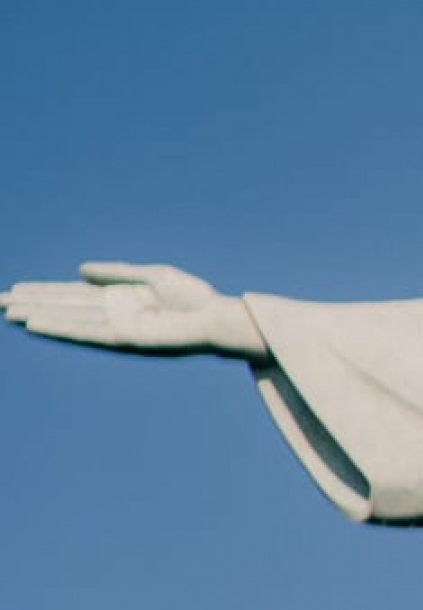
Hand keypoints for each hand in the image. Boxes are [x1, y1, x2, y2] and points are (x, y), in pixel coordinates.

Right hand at [1, 262, 267, 359]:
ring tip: (8, 311)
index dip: (43, 292)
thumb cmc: (192, 298)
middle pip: (62, 306)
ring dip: (38, 315)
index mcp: (117, 299)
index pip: (71, 295)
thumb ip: (114, 273)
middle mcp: (111, 314)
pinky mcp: (123, 338)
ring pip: (67, 319)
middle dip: (31, 303)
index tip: (16, 289)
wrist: (215, 317)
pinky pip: (85, 331)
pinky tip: (37, 322)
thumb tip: (78, 271)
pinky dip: (60, 326)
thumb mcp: (150, 276)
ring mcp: (114, 327)